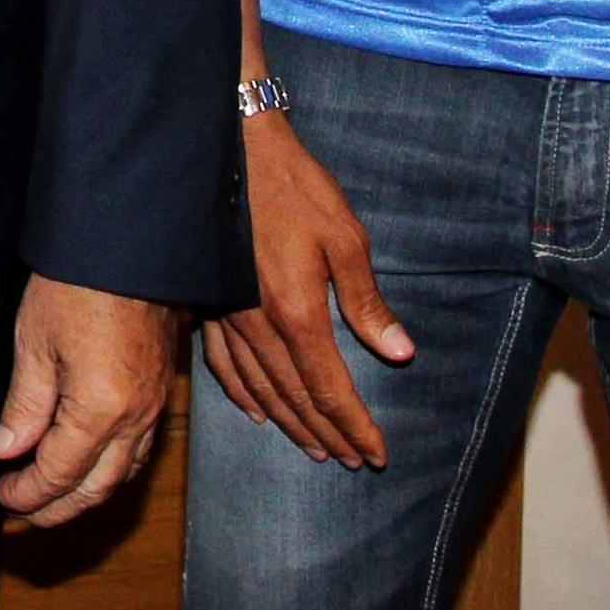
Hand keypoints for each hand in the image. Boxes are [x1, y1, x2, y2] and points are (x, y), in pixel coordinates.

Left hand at [0, 276, 181, 523]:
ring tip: (51, 496)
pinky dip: (113, 469)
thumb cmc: (76, 285)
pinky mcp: (160, 390)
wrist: (129, 245)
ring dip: (86, 493)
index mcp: (100, 411)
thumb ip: (25, 407)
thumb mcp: (34, 344)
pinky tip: (91, 465)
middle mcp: (135, 419)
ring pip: (123, 474)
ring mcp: (153, 407)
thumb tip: (7, 451)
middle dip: (57, 508)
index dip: (28, 493)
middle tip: (22, 510)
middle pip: (97, 487)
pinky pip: (140, 450)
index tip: (1, 496)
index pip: (60, 475)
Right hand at [203, 111, 413, 467]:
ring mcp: (228, 316)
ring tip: (313, 448)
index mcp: (298, 312)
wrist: (227, 149)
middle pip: (295, 397)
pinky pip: (223, 364)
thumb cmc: (293, 186)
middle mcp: (259, 324)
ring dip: (288, 423)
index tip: (375, 453)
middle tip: (350, 460)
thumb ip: (366, 299)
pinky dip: (242, 394)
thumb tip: (399, 352)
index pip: (329, 389)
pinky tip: (254, 410)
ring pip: (259, 388)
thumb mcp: (345, 236)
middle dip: (327, 433)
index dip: (354, 425)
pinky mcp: (209, 301)